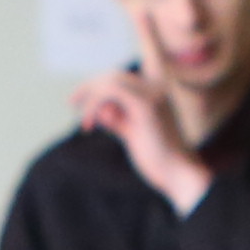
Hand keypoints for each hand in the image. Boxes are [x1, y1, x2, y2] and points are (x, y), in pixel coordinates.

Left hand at [73, 67, 213, 212]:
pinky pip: (110, 92)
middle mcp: (156, 88)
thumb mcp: (133, 134)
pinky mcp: (145, 105)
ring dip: (90, 98)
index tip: (79, 101)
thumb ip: (118, 120)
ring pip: (110, 81)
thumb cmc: (158, 159)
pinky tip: (90, 124)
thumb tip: (101, 111)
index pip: (122, 78)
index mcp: (156, 93)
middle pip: (113, 76)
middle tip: (72, 103)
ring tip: (86, 124)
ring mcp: (152, 94)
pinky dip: (95, 105)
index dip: (98, 85)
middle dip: (89, 87)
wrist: (178, 174)